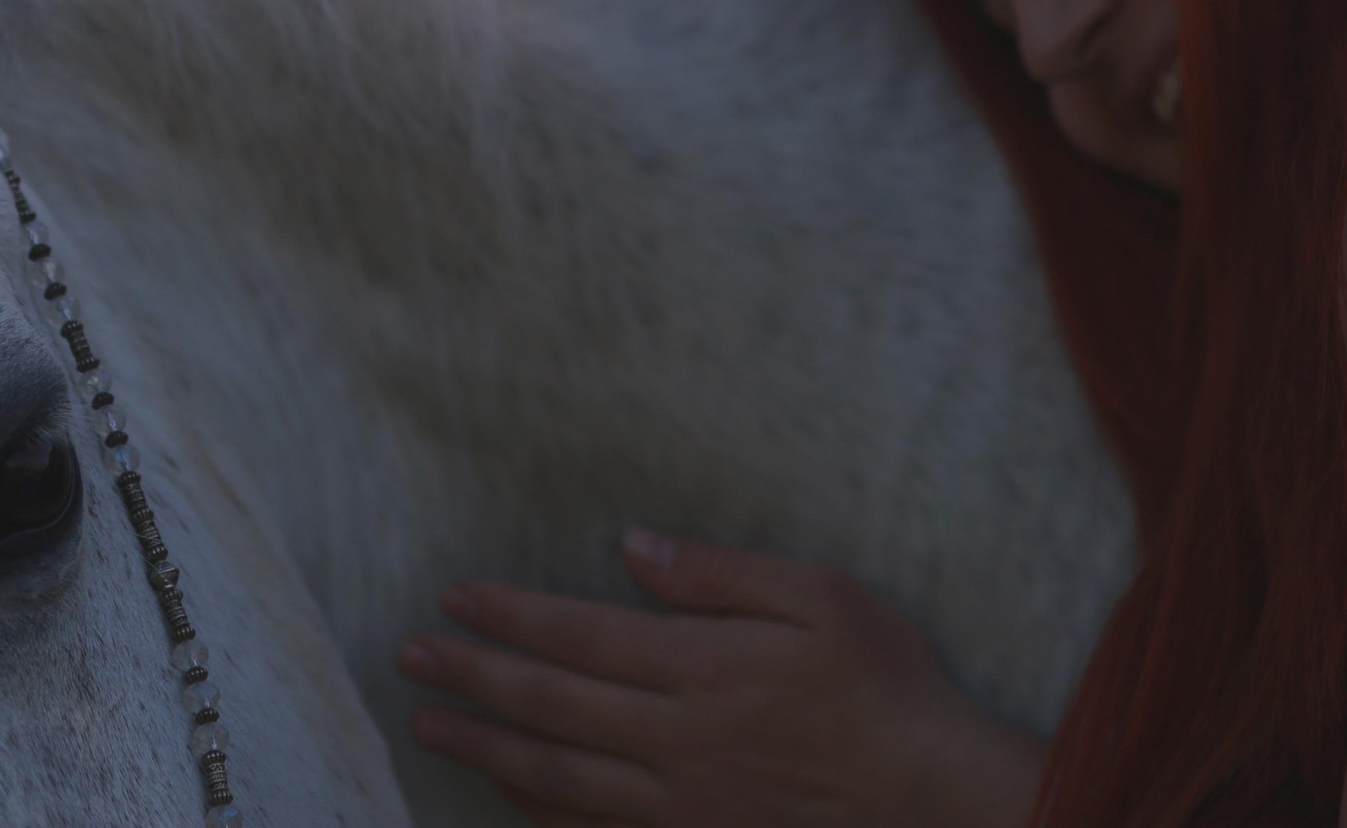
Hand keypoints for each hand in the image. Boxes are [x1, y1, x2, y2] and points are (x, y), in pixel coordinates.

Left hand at [395, 529, 1045, 827]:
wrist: (935, 800)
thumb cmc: (887, 686)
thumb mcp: (822, 595)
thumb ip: (720, 573)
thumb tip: (635, 546)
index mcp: (704, 666)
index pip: (578, 635)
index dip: (508, 615)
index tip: (454, 596)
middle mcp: (677, 737)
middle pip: (549, 705)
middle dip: (472, 676)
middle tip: (411, 657)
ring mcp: (679, 803)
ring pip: (556, 776)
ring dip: (484, 746)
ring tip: (430, 724)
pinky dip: (538, 811)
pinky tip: (507, 792)